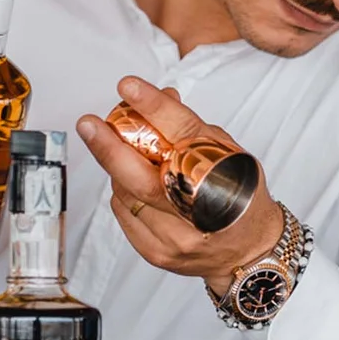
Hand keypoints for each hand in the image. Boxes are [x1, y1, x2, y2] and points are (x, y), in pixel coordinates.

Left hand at [76, 76, 283, 296]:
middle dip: (108, 147)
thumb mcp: (228, 153)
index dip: (153, 107)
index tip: (128, 87)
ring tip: (127, 156)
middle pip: (142, 177)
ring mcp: (175, 236)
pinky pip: (123, 212)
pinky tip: (137, 187)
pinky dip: (123, 193)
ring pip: (125, 194)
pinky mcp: (156, 252)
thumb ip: (191, 128)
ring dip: (119, 170)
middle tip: (88, 125)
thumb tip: (158, 97)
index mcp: (223, 176)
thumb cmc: (241, 196)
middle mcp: (198, 210)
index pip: (183, 133)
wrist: (250, 250)